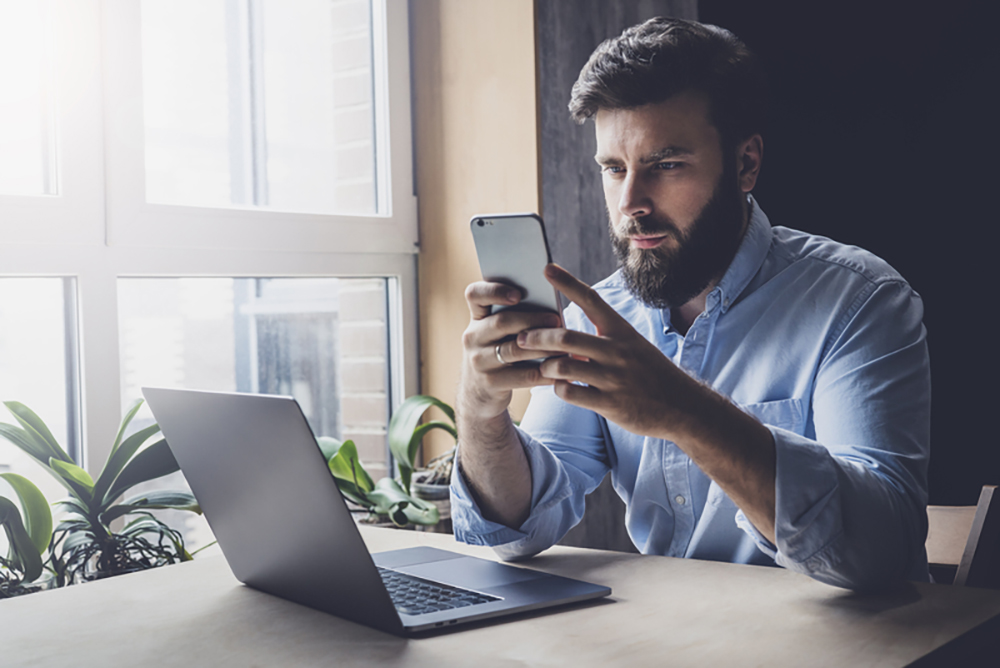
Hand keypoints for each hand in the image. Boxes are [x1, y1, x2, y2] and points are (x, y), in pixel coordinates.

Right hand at [458, 281, 563, 421]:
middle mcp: (473, 336)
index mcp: (477, 317)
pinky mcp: (490, 383)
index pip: (474, 294)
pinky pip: (524, 376)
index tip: (518, 294)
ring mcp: (479, 361)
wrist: (477, 394)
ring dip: (543, 347)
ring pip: (515, 350)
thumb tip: (552, 305)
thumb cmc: (498, 353)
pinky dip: (547, 373)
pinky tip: (563, 372)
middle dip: (532, 320)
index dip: (494, 290)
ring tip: (566, 347)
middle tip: (557, 320)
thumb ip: (515, 317)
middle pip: (501, 322)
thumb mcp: (496, 333)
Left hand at [516, 264, 701, 439]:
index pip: (591, 300)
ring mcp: (613, 378)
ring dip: (546, 367)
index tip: (546, 268)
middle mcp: (616, 351)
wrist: (683, 407)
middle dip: (538, 337)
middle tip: (521, 339)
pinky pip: (571, 393)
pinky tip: (560, 388)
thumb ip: (601, 342)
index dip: (567, 283)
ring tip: (541, 367)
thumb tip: (567, 342)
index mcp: (622, 332)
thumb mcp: (633, 348)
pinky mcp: (610, 403)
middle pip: (566, 337)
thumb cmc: (652, 374)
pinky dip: (559, 389)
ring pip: (564, 367)